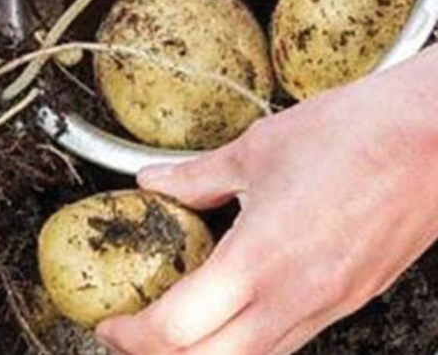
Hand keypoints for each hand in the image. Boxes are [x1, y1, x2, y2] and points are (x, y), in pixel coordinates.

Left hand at [95, 47, 437, 354]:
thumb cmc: (357, 134)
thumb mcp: (256, 149)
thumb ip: (197, 177)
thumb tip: (154, 182)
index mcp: (260, 259)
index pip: (177, 330)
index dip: (131, 335)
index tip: (110, 322)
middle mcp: (295, 296)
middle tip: (128, 335)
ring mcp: (327, 305)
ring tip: (170, 331)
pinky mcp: (351, 300)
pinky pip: (288, 342)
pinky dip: (245, 342)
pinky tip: (228, 315)